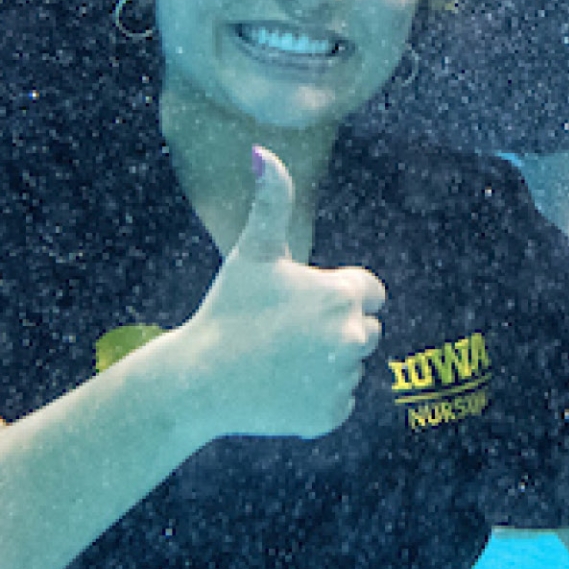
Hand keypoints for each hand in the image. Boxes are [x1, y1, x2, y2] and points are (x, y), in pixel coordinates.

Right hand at [167, 148, 385, 440]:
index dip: (335, 294)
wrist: (199, 380)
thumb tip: (262, 150)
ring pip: (348, 367)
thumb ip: (271, 199)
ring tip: (277, 360)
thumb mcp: (253, 251)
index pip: (370, 292)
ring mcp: (342, 381)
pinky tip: (279, 389)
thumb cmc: (227, 309)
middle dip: (332, 329)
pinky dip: (314, 399)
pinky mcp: (330, 417)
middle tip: (283, 334)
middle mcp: (353, 338)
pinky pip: (336, 402)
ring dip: (323, 364)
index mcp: (343, 295)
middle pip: (364, 330)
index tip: (300, 303)